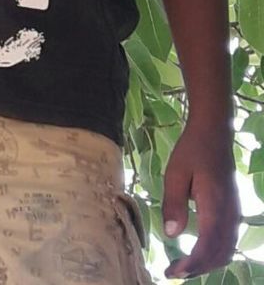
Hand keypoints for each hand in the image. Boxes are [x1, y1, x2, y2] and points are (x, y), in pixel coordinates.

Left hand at [162, 122, 239, 278]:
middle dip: (198, 269)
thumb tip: (171, 234)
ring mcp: (234, 212)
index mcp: (215, 207)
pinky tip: (198, 250)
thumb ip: (174, 203)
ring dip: (207, 262)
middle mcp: (229, 214)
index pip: (207, 247)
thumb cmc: (192, 150)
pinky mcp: (233, 209)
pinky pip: (228, 240)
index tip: (172, 273)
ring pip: (227, 249)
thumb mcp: (175, 173)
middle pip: (219, 254)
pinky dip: (215, 252)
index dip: (191, 265)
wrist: (214, 132)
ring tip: (184, 265)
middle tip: (174, 272)